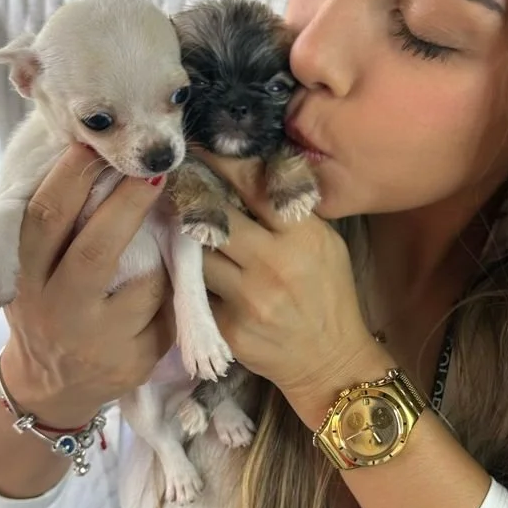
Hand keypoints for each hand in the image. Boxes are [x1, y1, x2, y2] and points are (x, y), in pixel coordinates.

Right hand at [1, 141, 176, 424]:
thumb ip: (52, 226)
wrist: (50, 388)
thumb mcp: (30, 271)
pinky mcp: (130, 361)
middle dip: (128, 203)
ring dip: (157, 254)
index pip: (44, 217)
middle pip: (95, 248)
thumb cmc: (46, 307)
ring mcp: (94, 340)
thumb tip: (97, 157)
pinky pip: (164, 310)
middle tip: (154, 171)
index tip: (98, 146)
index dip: (72, 177)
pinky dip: (169, 292)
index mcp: (23, 276)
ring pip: (142, 280)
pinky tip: (163, 288)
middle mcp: (54, 309)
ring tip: (159, 239)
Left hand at [192, 153, 380, 413]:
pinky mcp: (228, 327)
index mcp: (302, 237)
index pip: (254, 186)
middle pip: (215, 216)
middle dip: (194, 197)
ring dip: (189, 241)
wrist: (331, 362)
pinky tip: (195, 275)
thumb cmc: (329, 297)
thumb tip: (249, 175)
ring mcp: (248, 299)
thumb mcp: (326, 246)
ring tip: (180, 227)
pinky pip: (200, 291)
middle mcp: (273, 265)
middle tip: (177, 181)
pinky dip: (196, 281)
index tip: (198, 145)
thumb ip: (290, 215)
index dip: (222, 162)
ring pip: (198, 255)